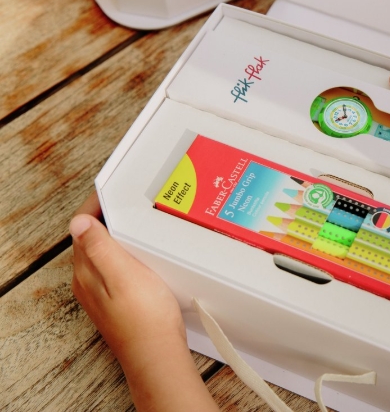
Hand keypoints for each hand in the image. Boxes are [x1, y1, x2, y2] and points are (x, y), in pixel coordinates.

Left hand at [71, 193, 217, 410]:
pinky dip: (127, 252)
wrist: (158, 353)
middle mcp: (90, 281)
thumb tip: (78, 222)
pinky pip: (117, 267)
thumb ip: (100, 248)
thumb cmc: (144, 317)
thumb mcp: (123, 274)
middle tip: (129, 200)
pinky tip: (145, 253)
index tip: (112, 188)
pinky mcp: (120, 300)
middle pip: (92, 239)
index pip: (82, 228)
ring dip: (118, 234)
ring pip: (104, 253)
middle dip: (107, 217)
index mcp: (87, 271)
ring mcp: (104, 292)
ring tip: (138, 220)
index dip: (96, 205)